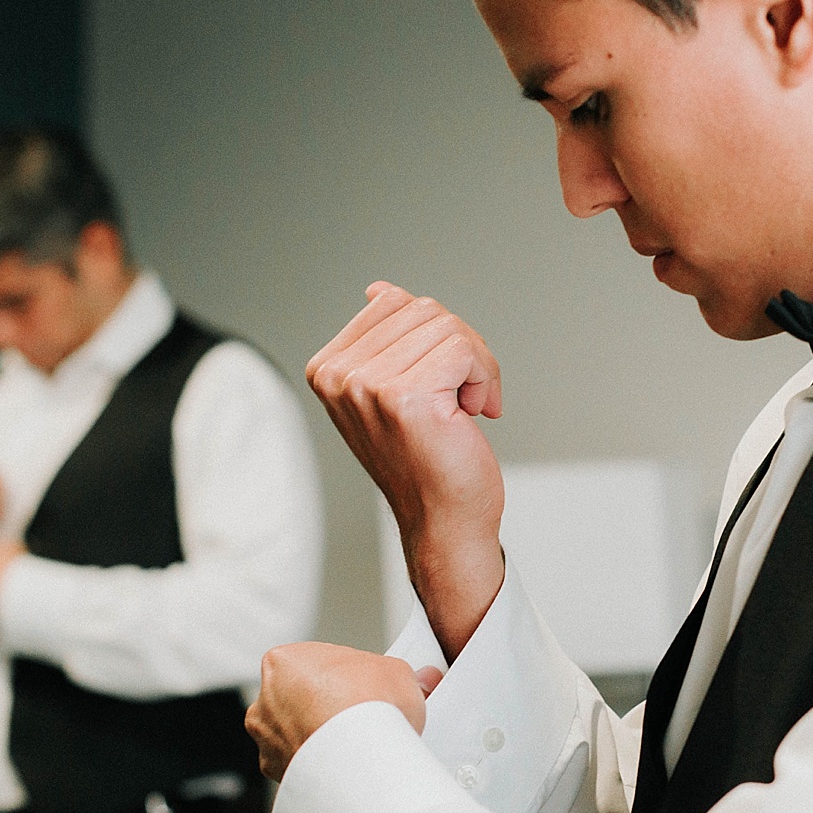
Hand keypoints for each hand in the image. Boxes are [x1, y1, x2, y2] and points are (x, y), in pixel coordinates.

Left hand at [246, 642, 432, 780]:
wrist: (358, 758)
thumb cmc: (365, 706)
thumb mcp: (398, 673)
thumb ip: (401, 676)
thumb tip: (419, 681)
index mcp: (283, 661)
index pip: (317, 665)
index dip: (346, 676)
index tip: (366, 688)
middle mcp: (266, 700)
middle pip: (301, 700)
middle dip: (328, 708)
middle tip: (363, 718)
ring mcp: (268, 741)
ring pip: (297, 736)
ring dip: (320, 739)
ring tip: (357, 746)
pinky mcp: (278, 774)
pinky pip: (301, 767)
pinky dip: (319, 768)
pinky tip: (345, 767)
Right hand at [306, 282, 506, 658]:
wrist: (444, 522)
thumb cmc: (427, 460)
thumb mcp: (393, 389)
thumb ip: (383, 339)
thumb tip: (379, 290)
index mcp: (327, 369)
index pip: (395, 302)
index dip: (434, 337)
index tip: (438, 384)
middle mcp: (339, 376)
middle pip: (424, 309)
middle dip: (459, 349)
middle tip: (458, 400)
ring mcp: (368, 386)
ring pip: (448, 326)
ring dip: (476, 367)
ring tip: (461, 411)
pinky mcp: (407, 397)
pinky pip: (465, 349)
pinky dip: (485, 378)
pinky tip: (472, 415)